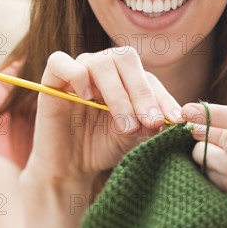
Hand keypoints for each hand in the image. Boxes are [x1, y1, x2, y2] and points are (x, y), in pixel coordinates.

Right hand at [25, 47, 182, 186]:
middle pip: (125, 60)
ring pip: (100, 63)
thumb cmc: (103, 147)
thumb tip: (167, 117)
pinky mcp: (51, 80)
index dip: (162, 97)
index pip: (147, 77)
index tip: (175, 120)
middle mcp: (103, 69)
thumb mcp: (132, 137)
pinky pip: (60, 62)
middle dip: (142, 93)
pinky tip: (87, 98)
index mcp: (125, 78)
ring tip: (124, 125)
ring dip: (118, 95)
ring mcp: (77, 72)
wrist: (71, 167)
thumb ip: (147, 124)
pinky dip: (77, 76)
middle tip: (150, 123)